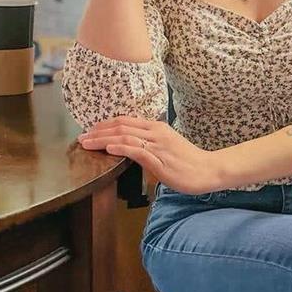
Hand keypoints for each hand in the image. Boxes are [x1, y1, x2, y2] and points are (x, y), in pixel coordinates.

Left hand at [77, 117, 222, 193]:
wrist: (209, 170)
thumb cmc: (189, 161)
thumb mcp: (167, 147)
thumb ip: (150, 145)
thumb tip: (133, 149)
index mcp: (157, 127)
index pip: (125, 121)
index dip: (105, 124)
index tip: (91, 130)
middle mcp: (155, 132)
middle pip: (120, 126)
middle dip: (98, 131)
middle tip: (82, 138)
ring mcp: (157, 145)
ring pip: (124, 137)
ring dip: (102, 140)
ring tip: (87, 144)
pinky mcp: (159, 160)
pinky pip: (136, 150)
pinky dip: (119, 148)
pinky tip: (107, 149)